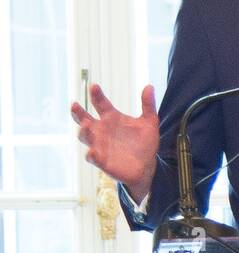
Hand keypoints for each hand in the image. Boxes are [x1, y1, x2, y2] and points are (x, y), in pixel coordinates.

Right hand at [70, 84, 159, 201]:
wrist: (147, 167)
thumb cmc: (144, 143)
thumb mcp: (149, 122)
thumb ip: (148, 105)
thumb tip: (149, 86)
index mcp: (112, 118)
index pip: (100, 103)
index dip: (96, 95)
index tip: (94, 86)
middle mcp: (102, 130)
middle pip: (84, 119)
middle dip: (78, 112)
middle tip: (75, 105)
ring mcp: (99, 145)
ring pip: (84, 136)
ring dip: (83, 131)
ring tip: (85, 125)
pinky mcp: (101, 160)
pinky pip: (92, 157)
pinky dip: (91, 154)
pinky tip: (92, 152)